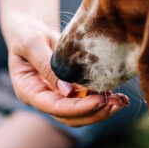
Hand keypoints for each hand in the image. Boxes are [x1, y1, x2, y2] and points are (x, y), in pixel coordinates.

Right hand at [5, 17, 128, 126]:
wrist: (31, 30)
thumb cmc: (26, 33)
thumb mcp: (31, 43)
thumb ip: (46, 66)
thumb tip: (68, 91)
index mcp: (29, 91)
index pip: (55, 108)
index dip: (78, 108)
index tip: (100, 100)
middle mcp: (43, 99)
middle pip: (70, 117)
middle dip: (94, 113)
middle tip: (117, 104)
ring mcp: (56, 97)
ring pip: (80, 114)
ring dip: (102, 110)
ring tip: (122, 101)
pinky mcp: (69, 92)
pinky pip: (86, 102)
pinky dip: (102, 100)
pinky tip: (118, 95)